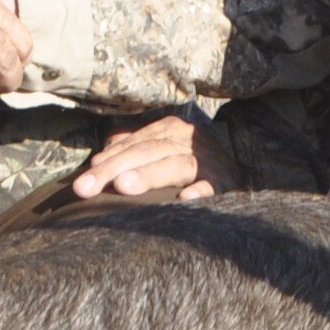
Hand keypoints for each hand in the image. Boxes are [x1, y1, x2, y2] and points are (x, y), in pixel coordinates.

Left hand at [70, 108, 243, 202]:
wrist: (247, 156)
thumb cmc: (195, 157)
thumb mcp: (165, 145)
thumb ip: (135, 146)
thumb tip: (102, 153)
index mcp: (169, 129)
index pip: (132, 144)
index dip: (106, 161)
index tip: (83, 181)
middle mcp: (185, 140)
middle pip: (146, 152)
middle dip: (113, 170)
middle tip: (86, 188)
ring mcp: (205, 160)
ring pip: (174, 164)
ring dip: (149, 175)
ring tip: (123, 187)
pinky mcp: (224, 181)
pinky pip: (211, 186)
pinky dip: (199, 191)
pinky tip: (184, 199)